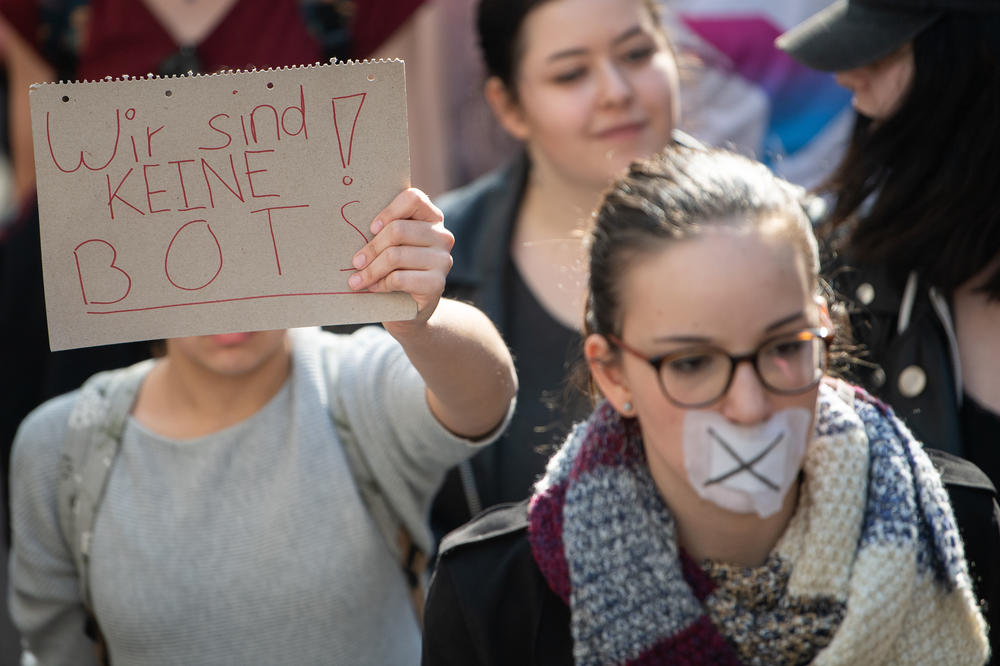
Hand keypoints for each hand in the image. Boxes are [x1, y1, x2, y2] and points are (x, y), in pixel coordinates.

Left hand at [347, 188, 453, 323]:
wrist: (413, 309)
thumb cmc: (398, 269)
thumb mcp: (393, 245)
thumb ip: (386, 231)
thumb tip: (353, 227)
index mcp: (431, 218)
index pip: (414, 198)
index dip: (389, 211)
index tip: (371, 228)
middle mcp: (442, 236)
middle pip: (398, 230)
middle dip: (371, 248)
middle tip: (356, 261)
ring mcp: (443, 260)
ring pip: (395, 256)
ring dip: (371, 270)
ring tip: (357, 280)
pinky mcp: (437, 283)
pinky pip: (400, 278)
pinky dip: (381, 284)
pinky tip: (373, 288)